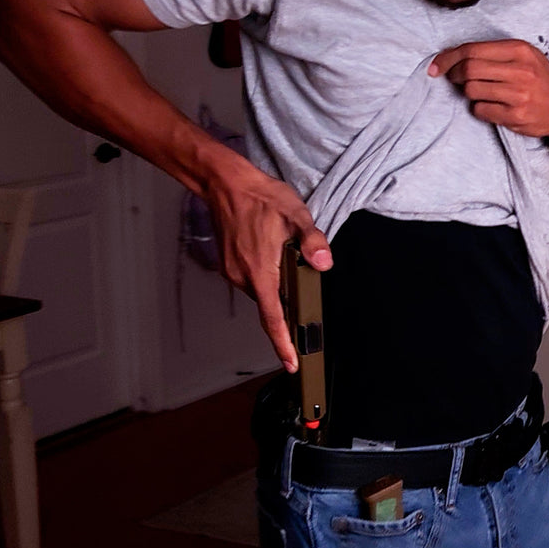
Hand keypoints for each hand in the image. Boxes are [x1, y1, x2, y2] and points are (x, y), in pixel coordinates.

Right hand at [200, 158, 330, 372]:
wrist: (225, 183)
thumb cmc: (260, 197)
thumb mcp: (296, 215)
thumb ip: (312, 242)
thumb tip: (323, 263)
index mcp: (260, 271)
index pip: (273, 318)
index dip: (283, 344)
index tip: (291, 363)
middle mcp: (243, 277)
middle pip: (270, 306)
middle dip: (287, 308)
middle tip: (305, 302)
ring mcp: (233, 271)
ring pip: (262, 292)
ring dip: (277, 288)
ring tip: (288, 263)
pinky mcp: (229, 264)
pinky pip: (252, 280)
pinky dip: (266, 277)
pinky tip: (274, 257)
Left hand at [429, 39, 548, 138]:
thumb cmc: (541, 79)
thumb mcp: (525, 56)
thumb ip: (493, 54)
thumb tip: (453, 58)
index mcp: (519, 50)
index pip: (472, 50)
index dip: (448, 58)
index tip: (436, 65)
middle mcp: (520, 71)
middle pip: (468, 69)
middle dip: (454, 75)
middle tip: (454, 79)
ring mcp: (518, 95)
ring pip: (471, 91)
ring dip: (468, 93)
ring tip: (480, 91)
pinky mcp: (516, 116)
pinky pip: (480, 110)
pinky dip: (479, 108)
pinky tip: (492, 105)